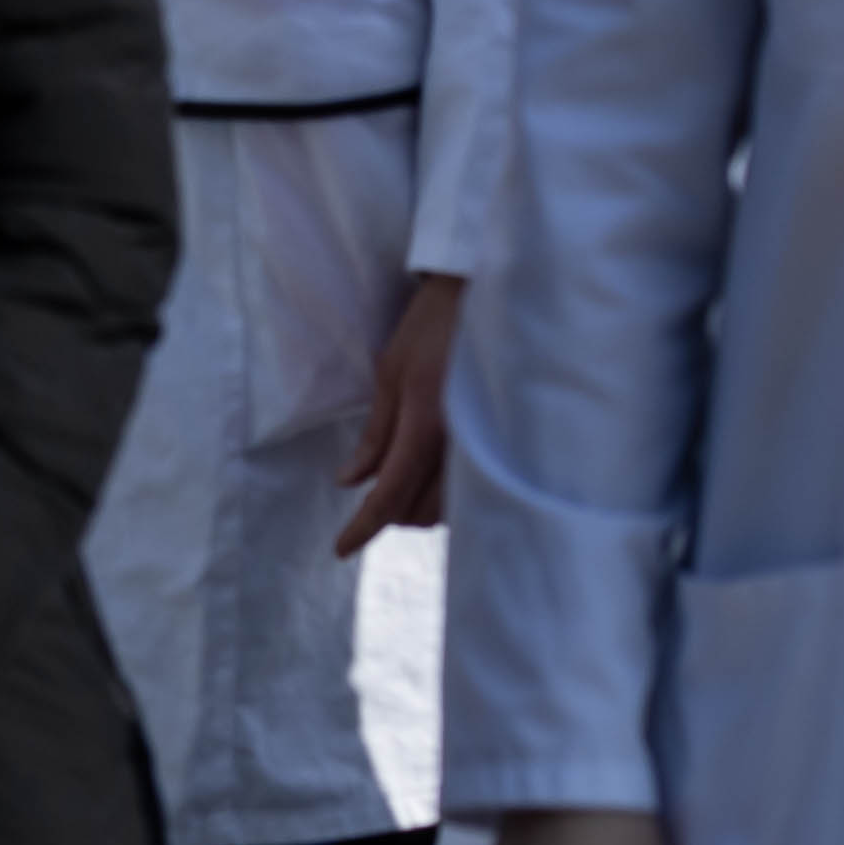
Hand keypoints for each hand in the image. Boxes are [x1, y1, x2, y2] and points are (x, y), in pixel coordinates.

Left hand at [333, 271, 461, 546]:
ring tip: (401, 481)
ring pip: (448, 509)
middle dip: (390, 514)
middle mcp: (461, 443)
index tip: (341, 549)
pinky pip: (470, 491)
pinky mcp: (502, 443)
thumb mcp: (391, 370)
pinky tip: (432, 474)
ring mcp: (487, 445)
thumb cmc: (431, 326)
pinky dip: (446, 495)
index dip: (363, 528)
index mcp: (426, 422)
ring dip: (418, 507)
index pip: (390, 494)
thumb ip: (376, 434)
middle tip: (372, 498)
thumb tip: (350, 482)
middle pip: (420, 513)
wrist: (486, 295)